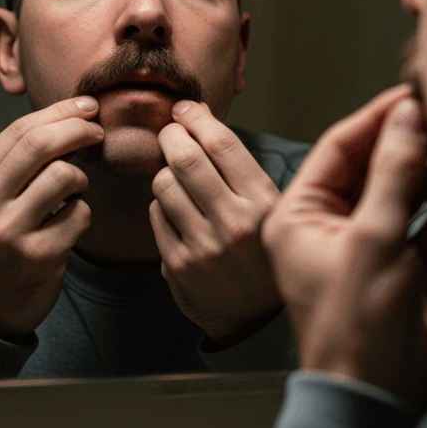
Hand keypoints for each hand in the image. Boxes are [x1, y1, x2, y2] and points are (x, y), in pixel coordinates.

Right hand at [0, 97, 103, 342]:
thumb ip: (16, 162)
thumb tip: (69, 119)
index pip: (19, 130)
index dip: (60, 112)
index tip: (87, 107)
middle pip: (41, 144)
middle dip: (79, 129)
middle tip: (98, 131)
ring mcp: (8, 232)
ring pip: (66, 176)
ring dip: (81, 179)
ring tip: (72, 193)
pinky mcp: (38, 256)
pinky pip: (80, 214)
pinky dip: (83, 213)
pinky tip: (68, 225)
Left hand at [150, 101, 282, 346]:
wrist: (256, 318)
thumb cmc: (263, 248)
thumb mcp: (271, 205)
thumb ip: (238, 165)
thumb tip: (197, 115)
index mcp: (263, 202)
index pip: (221, 143)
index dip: (196, 117)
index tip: (185, 108)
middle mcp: (234, 223)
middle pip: (184, 157)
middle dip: (171, 135)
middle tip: (171, 131)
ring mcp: (204, 247)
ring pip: (163, 183)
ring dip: (165, 172)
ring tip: (178, 177)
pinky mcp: (178, 266)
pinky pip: (155, 215)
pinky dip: (161, 205)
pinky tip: (177, 210)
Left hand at [262, 85, 426, 408]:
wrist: (378, 399)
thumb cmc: (355, 331)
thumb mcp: (375, 240)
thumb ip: (392, 175)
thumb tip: (404, 119)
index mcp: (299, 213)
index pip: (337, 149)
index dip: (375, 119)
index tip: (410, 98)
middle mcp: (326, 225)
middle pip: (370, 168)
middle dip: (408, 150)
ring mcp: (362, 245)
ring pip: (401, 196)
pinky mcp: (395, 266)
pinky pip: (425, 230)